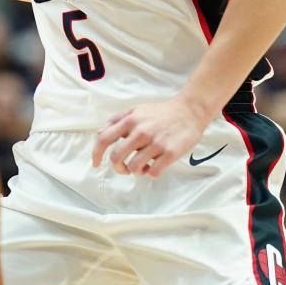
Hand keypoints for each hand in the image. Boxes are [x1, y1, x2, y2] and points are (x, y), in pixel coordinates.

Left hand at [92, 97, 206, 177]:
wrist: (189, 111)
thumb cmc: (161, 113)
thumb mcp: (136, 110)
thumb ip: (117, 120)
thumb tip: (99, 133)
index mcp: (130, 121)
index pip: (104, 139)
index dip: (96, 154)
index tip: (96, 164)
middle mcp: (140, 132)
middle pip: (116, 157)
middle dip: (118, 168)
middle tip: (125, 169)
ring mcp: (156, 143)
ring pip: (134, 167)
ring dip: (136, 172)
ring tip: (143, 167)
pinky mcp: (170, 153)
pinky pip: (154, 172)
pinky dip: (151, 174)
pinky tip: (154, 167)